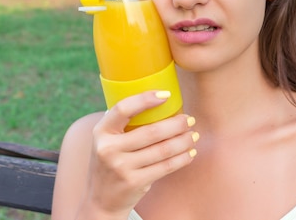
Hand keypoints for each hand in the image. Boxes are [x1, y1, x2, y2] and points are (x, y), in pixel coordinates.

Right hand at [81, 91, 197, 218]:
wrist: (101, 200)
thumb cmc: (111, 162)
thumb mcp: (107, 141)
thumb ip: (124, 124)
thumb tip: (160, 102)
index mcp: (101, 131)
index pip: (123, 109)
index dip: (145, 99)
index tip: (166, 95)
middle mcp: (109, 149)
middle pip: (151, 131)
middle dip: (177, 124)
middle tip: (190, 119)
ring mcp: (121, 167)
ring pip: (163, 149)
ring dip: (184, 140)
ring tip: (193, 135)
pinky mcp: (135, 182)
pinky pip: (165, 167)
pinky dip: (182, 158)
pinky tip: (190, 152)